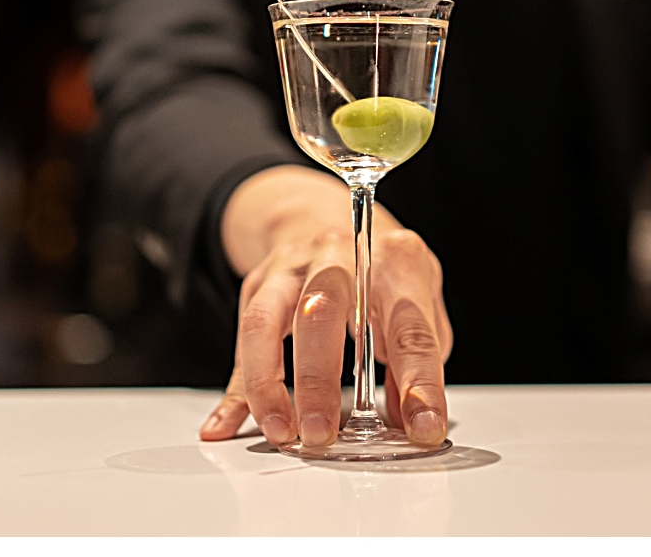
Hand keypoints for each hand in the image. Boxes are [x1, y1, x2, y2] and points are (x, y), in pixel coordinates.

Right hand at [198, 165, 452, 447]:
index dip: (419, 383)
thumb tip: (410, 417)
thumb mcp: (421, 299)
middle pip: (323, 312)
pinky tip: (226, 424)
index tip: (423, 427)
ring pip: (266, 321)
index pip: (411, 329)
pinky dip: (235, 391)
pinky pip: (243, 342)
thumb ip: (421, 357)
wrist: (326, 217)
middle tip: (322, 433)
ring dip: (268, 384)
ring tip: (281, 431)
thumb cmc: (382, 270)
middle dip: (319, 379)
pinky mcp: (259, 284)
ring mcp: (293, 268)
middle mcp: (340, 257)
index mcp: (395, 263)